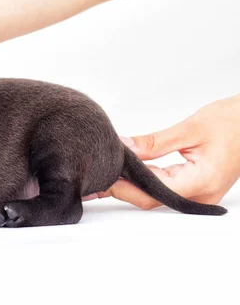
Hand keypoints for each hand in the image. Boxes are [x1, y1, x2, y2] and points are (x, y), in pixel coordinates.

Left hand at [84, 94, 239, 208]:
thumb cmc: (235, 122)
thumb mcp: (189, 129)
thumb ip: (153, 143)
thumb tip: (124, 147)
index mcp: (200, 182)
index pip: (149, 192)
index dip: (121, 186)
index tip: (100, 175)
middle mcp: (200, 195)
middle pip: (150, 199)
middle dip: (121, 189)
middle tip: (96, 177)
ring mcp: (200, 194)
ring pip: (156, 196)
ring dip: (131, 186)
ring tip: (107, 173)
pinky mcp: (197, 186)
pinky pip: (166, 189)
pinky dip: (146, 180)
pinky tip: (129, 171)